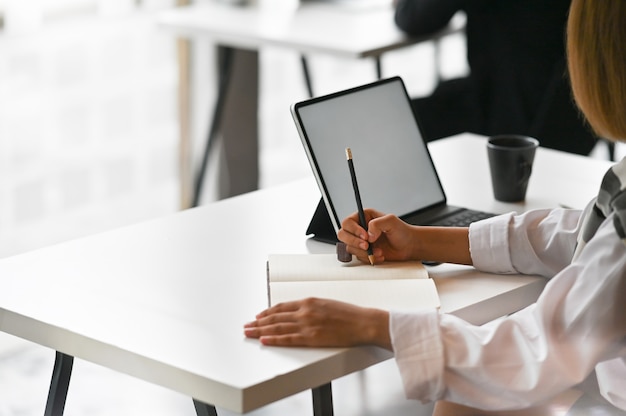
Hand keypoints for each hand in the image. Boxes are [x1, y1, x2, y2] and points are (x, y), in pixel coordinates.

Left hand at [243, 298, 390, 348]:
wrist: (362, 322)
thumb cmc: (349, 314)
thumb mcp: (327, 304)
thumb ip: (312, 308)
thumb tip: (299, 312)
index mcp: (309, 301)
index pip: (281, 307)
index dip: (267, 312)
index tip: (258, 316)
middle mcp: (305, 311)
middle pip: (275, 317)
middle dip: (258, 322)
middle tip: (247, 326)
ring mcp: (307, 324)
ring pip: (277, 327)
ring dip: (261, 330)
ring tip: (249, 333)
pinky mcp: (311, 337)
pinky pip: (288, 339)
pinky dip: (274, 339)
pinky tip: (264, 340)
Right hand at [337, 209, 417, 263]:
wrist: (408, 246)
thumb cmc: (402, 231)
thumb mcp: (391, 221)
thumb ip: (377, 223)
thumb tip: (368, 234)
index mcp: (364, 217)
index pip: (348, 222)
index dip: (354, 230)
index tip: (365, 236)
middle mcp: (360, 228)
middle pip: (343, 234)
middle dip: (354, 241)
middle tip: (367, 245)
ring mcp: (361, 241)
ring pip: (350, 247)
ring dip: (364, 252)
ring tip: (379, 251)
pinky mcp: (364, 252)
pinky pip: (358, 257)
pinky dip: (369, 258)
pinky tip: (380, 256)